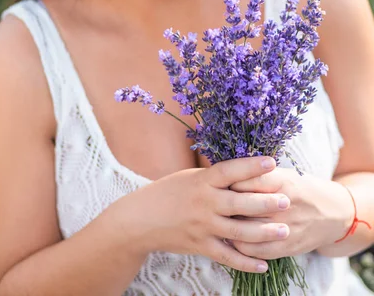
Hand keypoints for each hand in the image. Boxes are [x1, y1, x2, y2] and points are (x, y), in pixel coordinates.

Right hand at [116, 157, 293, 273]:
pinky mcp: (200, 246)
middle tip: (286, 201)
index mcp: (202, 181)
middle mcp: (204, 203)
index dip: (251, 166)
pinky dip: (246, 263)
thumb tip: (243, 169)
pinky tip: (264, 265)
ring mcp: (203, 226)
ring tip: (285, 231)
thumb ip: (215, 177)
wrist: (141, 219)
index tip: (272, 162)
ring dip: (263, 233)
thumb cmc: (168, 192)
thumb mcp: (190, 177)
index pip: (229, 171)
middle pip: (239, 203)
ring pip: (238, 232)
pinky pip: (227, 257)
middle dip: (265, 202)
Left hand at [228, 167, 353, 259]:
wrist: (333, 213)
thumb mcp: (284, 174)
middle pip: (243, 205)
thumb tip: (227, 176)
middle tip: (214, 203)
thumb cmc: (301, 188)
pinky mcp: (287, 246)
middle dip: (225, 205)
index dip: (228, 183)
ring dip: (230, 227)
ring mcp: (285, 226)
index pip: (244, 180)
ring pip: (247, 229)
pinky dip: (241, 247)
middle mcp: (283, 204)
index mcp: (280, 181)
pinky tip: (233, 240)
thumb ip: (258, 175)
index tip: (218, 184)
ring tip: (220, 222)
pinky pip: (257, 250)